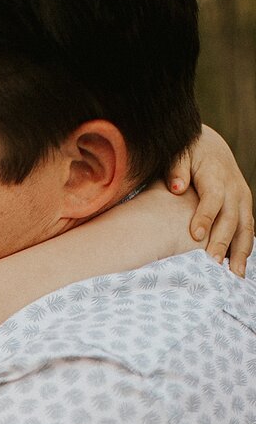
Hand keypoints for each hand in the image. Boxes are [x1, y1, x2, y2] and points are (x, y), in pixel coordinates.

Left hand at [167, 123, 253, 274]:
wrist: (210, 147)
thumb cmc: (188, 154)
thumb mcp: (180, 154)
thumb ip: (176, 169)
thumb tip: (177, 188)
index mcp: (216, 175)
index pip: (213, 197)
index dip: (205, 215)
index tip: (195, 235)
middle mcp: (234, 189)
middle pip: (231, 218)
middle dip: (223, 242)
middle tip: (213, 265)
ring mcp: (242, 200)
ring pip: (245, 228)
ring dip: (241, 253)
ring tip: (235, 277)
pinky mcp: (244, 209)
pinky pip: (247, 231)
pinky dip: (244, 250)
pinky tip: (237, 271)